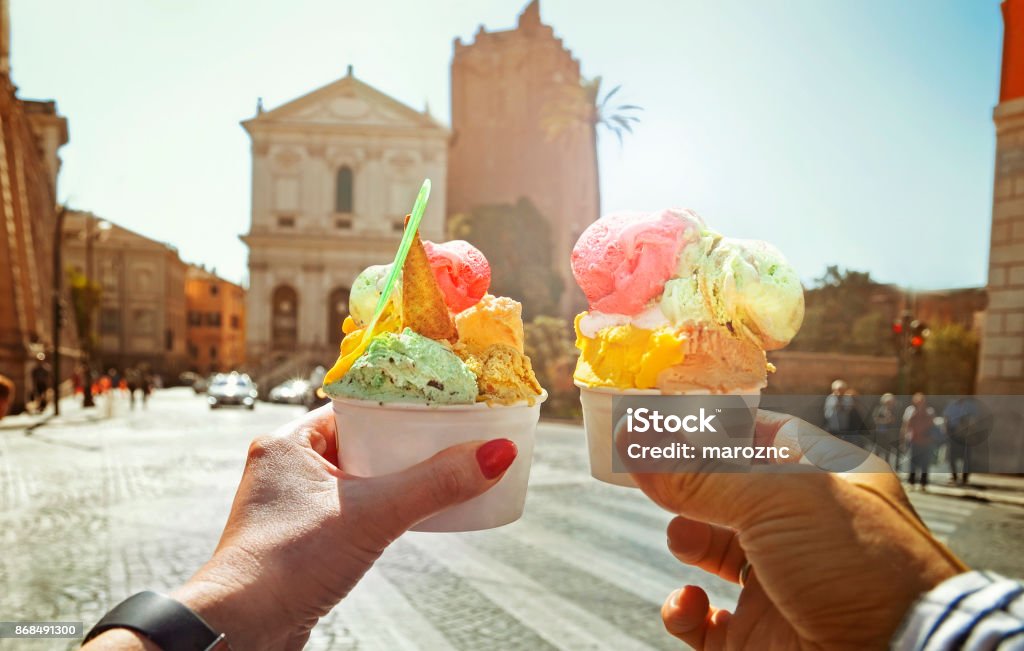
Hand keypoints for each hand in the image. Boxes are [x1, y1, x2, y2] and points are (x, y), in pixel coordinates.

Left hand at [85, 405, 516, 649]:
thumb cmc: (288, 564)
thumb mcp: (374, 514)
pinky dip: (376, 511)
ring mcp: (288, 506)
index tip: (438, 405)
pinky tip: (402, 518)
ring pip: (354, 479)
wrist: (242, 630)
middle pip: (359, 442)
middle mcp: (283, 468)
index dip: (398, 406)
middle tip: (446, 442)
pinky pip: (347, 511)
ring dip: (391, 480)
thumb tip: (496, 453)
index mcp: (288, 442)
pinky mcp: (297, 540)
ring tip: (434, 478)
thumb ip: (436, 483)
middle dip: (402, 446)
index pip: (354, 407)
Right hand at [618, 410, 964, 649]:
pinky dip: (684, 610)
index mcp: (824, 481)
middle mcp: (802, 529)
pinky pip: (703, 620)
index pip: (759, 436)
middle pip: (725, 492)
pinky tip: (689, 603)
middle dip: (688, 485)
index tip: (661, 420)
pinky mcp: (759, 637)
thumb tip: (632, 442)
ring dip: (684, 539)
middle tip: (653, 476)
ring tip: (684, 540)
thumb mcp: (778, 500)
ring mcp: (779, 584)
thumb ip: (700, 473)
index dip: (711, 427)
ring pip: (711, 550)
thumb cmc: (859, 566)